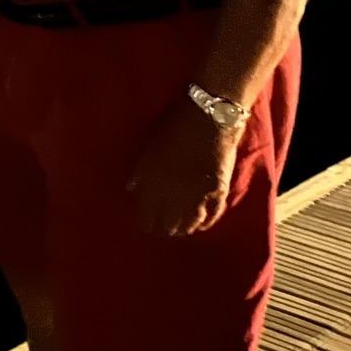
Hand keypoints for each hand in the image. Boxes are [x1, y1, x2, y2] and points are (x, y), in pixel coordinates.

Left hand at [126, 95, 242, 236]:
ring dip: (182, 230)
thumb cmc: (172, 127)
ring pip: (190, 224)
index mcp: (154, 183)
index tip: (142, 226)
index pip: (146, 215)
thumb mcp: (147, 148)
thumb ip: (139, 172)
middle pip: (168, 223)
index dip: (143, 223)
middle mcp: (176, 195)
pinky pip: (213, 216)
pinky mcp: (220, 192)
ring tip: (177, 232)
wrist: (208, 117)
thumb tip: (131, 190)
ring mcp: (199, 195)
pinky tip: (200, 226)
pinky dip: (205, 224)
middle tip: (159, 231)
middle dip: (162, 229)